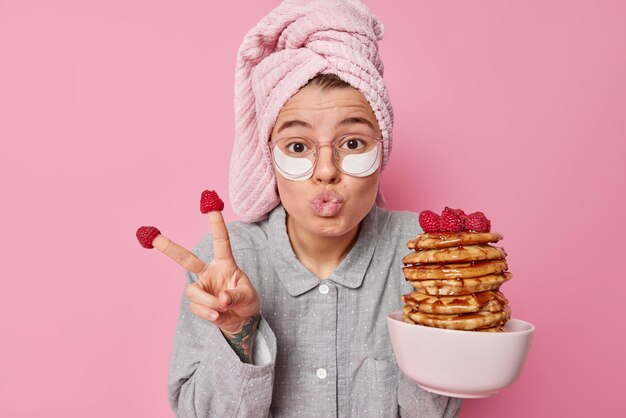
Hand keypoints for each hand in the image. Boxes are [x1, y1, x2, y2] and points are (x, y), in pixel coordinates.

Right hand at [139, 200, 259, 335]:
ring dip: (208, 302)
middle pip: (186, 258)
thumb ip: (236, 296)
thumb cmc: (247, 302)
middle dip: (169, 247)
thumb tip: (221, 299)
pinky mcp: (197, 303)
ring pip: (193, 292)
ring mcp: (202, 288)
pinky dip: (209, 314)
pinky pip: (197, 308)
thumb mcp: (249, 297)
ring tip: (222, 309)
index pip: (220, 241)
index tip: (211, 206)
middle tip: (152, 236)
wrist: (242, 321)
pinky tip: (219, 316)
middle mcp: (209, 272)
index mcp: (225, 263)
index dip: (216, 224)